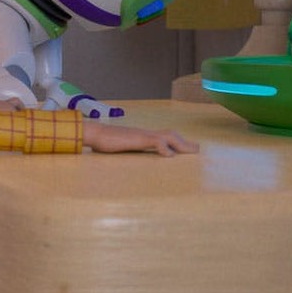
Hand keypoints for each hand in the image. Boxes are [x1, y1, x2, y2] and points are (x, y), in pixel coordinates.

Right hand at [82, 122, 198, 155]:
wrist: (94, 133)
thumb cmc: (104, 142)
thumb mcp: (121, 149)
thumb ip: (130, 151)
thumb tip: (133, 159)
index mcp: (142, 137)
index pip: (164, 136)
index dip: (177, 141)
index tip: (187, 148)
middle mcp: (145, 134)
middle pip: (170, 134)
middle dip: (185, 142)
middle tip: (197, 149)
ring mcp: (142, 135)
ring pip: (167, 136)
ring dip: (181, 144)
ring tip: (192, 151)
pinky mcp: (137, 139)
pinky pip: (155, 141)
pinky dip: (164, 148)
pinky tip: (169, 156)